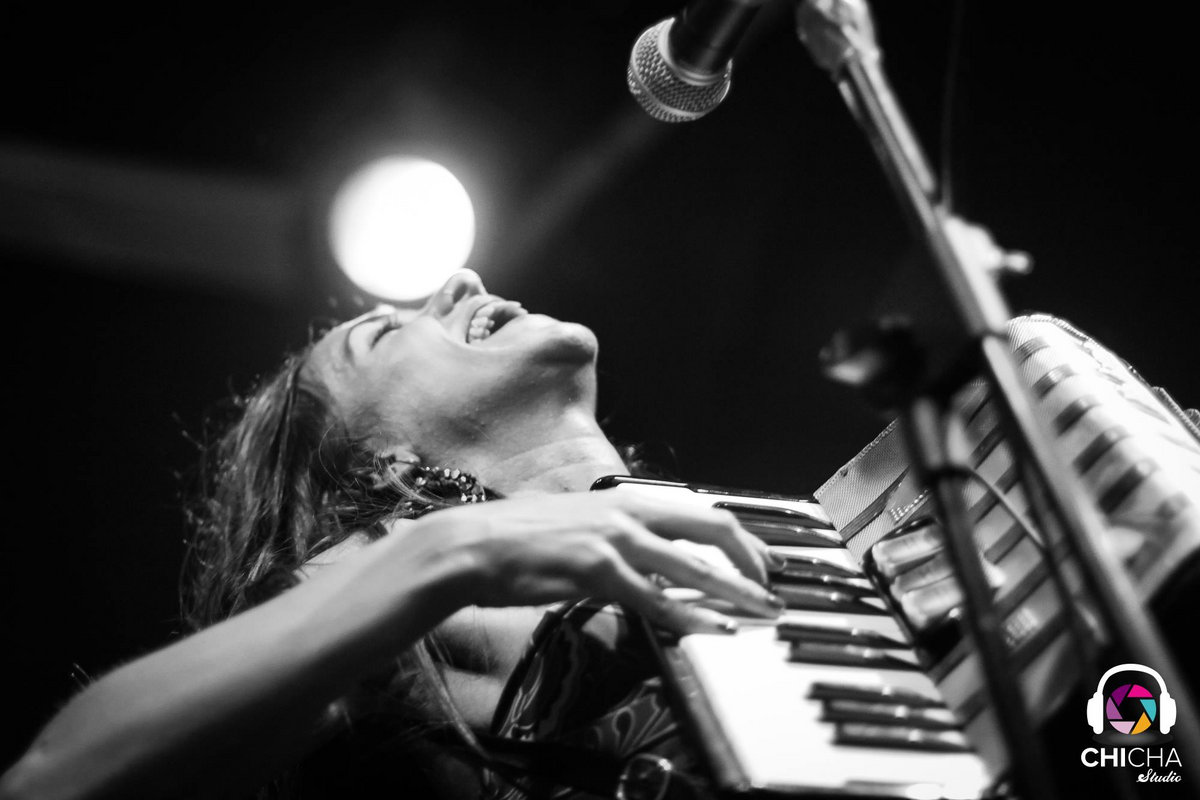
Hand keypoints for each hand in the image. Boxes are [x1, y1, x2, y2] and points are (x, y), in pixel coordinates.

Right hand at [396, 491, 782, 634]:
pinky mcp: (596, 570)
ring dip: (735, 590)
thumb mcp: (579, 526)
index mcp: (626, 500)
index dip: (739, 535)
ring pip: (693, 564)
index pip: (700, 510)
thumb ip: (619, 539)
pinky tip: (711, 628)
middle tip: (773, 584)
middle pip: (712, 525)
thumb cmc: (518, 539)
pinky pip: (655, 598)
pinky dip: (689, 616)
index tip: (761, 558)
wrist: (470, 544)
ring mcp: (613, 539)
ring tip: (761, 611)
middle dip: (751, 557)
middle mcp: (627, 512)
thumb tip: (649, 560)